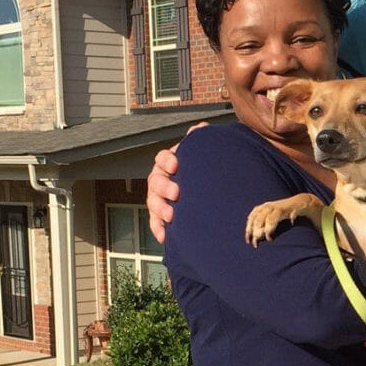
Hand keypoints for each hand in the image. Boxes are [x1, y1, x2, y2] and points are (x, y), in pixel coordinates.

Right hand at [145, 123, 208, 242]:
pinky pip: (156, 223)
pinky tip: (165, 236)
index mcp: (171, 162)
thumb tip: (200, 128)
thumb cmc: (207, 171)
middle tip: (177, 193)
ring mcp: (161, 198)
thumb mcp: (206, 155)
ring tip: (172, 216)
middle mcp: (163, 179)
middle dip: (164, 187)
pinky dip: (159, 229)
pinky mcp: (163, 217)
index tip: (176, 166)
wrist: (212, 192)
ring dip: (160, 209)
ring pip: (153, 202)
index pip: (163, 158)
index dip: (167, 160)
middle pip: (155, 181)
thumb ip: (202, 142)